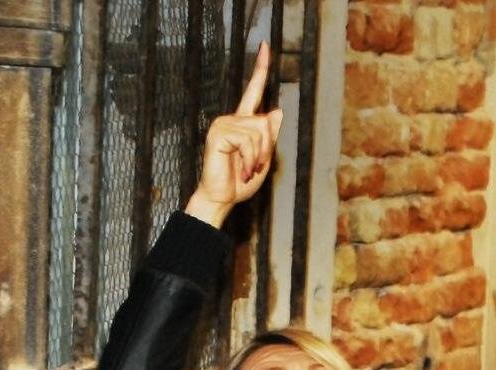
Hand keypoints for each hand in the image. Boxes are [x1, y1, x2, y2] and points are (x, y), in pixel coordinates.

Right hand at [184, 41, 284, 228]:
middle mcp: (232, 119)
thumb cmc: (240, 182)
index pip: (253, 90)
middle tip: (254, 167)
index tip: (265, 46)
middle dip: (266, 149)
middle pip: (266, 122)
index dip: (260, 68)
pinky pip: (248, 139)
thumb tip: (276, 111)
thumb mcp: (263, 159)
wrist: (222, 198)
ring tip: (247, 170)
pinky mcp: (219, 132)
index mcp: (242, 122)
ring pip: (259, 131)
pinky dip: (251, 158)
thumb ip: (270, 137)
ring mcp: (223, 124)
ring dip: (258, 157)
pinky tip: (241, 168)